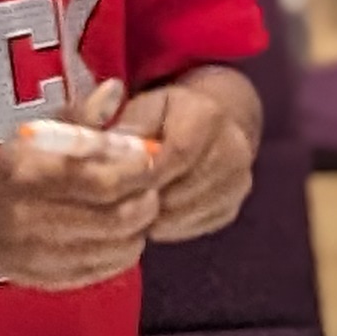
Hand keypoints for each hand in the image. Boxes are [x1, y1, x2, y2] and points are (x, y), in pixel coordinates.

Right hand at [0, 126, 165, 292]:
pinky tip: (120, 232)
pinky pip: (106, 269)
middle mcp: (36, 220)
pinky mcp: (51, 279)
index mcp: (31, 177)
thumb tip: (115, 89)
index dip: (138, 171)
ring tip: (137, 207)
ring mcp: (44, 256)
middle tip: (150, 186)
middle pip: (118, 218)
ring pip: (119, 248)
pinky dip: (125, 250)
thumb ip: (78, 116)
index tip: (148, 157)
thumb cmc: (3, 174)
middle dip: (147, 200)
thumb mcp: (30, 137)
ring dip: (140, 227)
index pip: (104, 181)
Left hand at [118, 70, 257, 240]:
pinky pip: (191, 227)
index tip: (112, 185)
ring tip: (129, 204)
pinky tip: (152, 210)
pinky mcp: (232, 208)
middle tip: (111, 202)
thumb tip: (99, 150)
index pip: (179, 153)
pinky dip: (166, 225)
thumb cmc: (164, 116)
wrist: (212, 128)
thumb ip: (116, 124)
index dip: (143, 174)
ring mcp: (238, 182)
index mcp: (208, 115)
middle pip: (181, 189)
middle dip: (142, 199)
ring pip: (184, 213)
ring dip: (151, 216)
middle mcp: (234, 148)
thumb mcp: (139, 107)